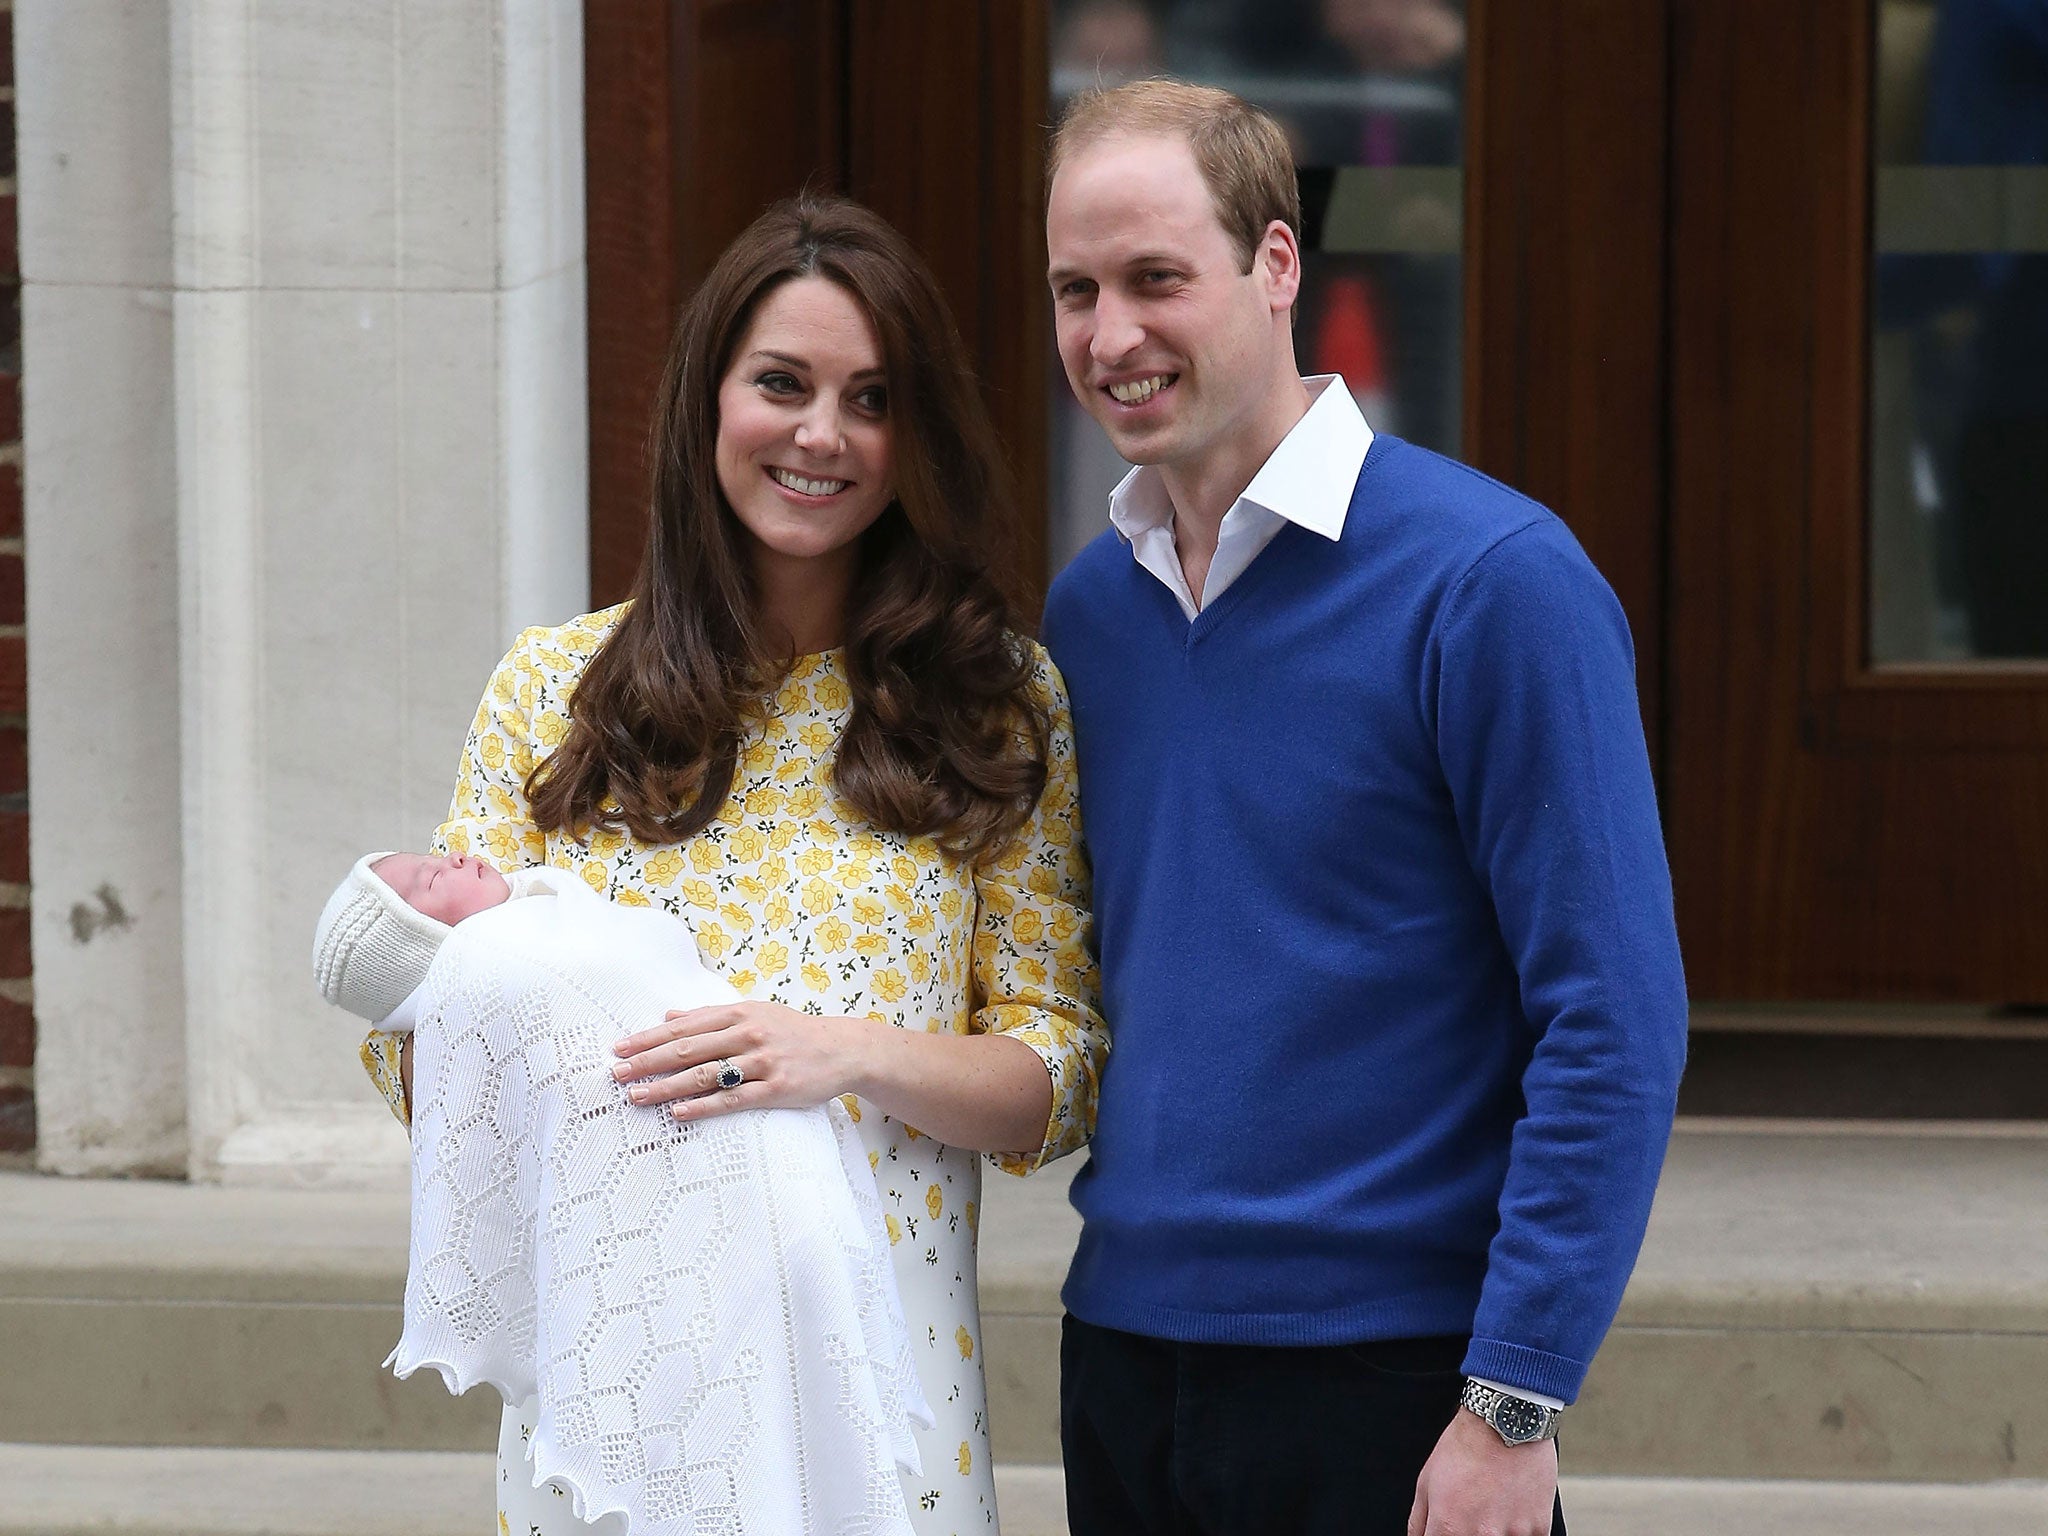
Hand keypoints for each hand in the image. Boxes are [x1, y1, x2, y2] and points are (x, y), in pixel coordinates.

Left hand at [609, 1001, 878, 1119]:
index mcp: (739, 1013)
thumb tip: (669, 1015)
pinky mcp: (775, 1088)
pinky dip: (703, 1106)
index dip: (649, 1037)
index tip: (620, 1048)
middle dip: (648, 1062)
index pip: (684, 1026)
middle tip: (616, 1073)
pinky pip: (732, 1100)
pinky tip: (678, 1112)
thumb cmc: (792, 1031)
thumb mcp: (754, 1013)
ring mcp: (762, 1061)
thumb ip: (711, 1015)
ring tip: (637, 1095)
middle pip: (687, 1049)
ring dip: (666, 1086)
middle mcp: (747, 1034)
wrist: (842, 1049)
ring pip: (705, 1075)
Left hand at [1408, 1407, 1556, 1535]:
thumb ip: (1419, 1521)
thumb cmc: (1463, 1448)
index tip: (1447, 1530)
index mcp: (1449, 1527)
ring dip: (1496, 1532)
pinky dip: (1518, 1530)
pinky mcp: (1539, 1528)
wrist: (1504, 1422)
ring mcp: (1513, 1534)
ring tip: (1492, 1506)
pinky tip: (1512, 1507)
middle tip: (1474, 1513)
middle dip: (1468, 1533)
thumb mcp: (1426, 1481)